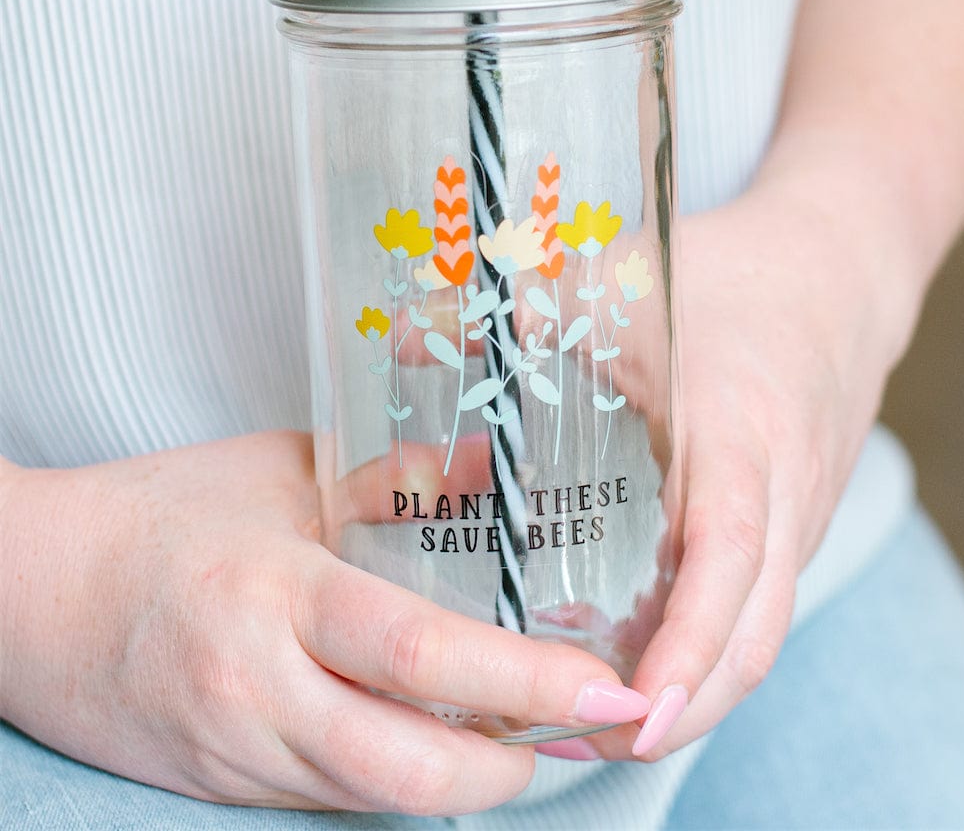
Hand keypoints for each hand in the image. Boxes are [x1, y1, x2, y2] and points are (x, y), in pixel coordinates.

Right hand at [0, 432, 649, 813]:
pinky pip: (331, 802)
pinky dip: (397, 784)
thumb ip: (385, 476)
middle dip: (516, 770)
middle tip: (579, 728)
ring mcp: (237, 753)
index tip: (604, 689)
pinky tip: (431, 743)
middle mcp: (258, 690)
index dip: (525, 683)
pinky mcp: (221, 787)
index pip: (419, 655)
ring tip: (522, 738)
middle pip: (411, 770)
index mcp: (276, 592)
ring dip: (464, 783)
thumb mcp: (277, 472)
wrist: (30, 592)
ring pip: (377, 802)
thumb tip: (487, 470)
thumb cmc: (157, 515)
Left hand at [553, 182, 895, 760]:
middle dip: (683, 710)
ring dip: (696, 693)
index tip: (634, 711)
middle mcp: (782, 489)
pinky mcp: (797, 520)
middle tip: (585, 747)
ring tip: (603, 727)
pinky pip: (762, 602)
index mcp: (739, 431)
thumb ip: (517, 311)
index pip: (728, 556)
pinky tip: (646, 656)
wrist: (831, 274)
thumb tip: (402, 337)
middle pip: (755, 630)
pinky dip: (710, 649)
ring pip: (763, 630)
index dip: (687, 643)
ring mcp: (800, 512)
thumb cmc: (726, 278)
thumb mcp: (623, 281)